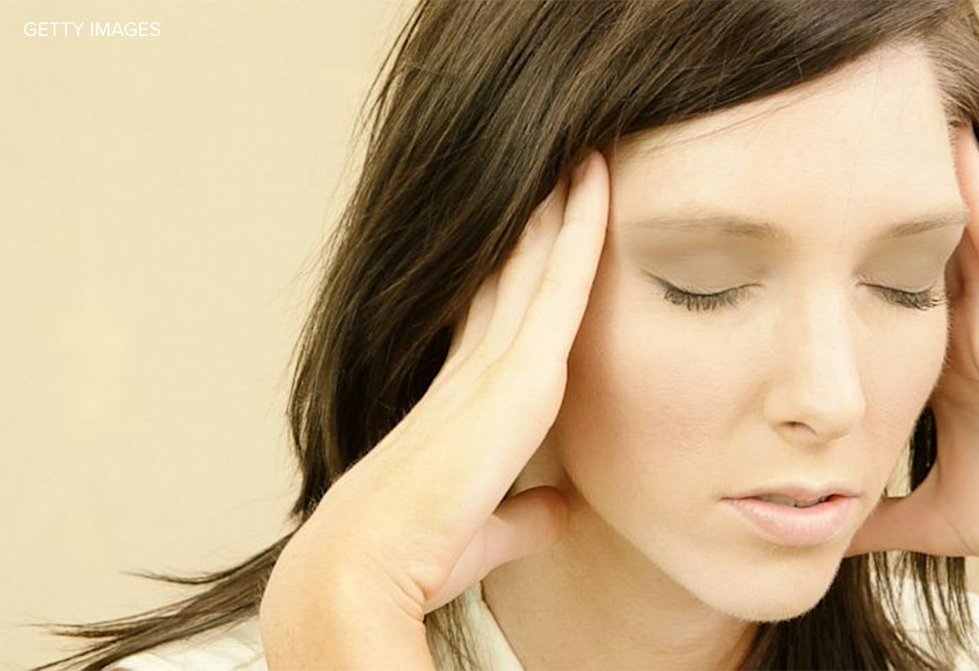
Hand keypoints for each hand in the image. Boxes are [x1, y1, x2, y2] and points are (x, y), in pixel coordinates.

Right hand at [268, 150, 607, 619]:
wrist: (367, 562)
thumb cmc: (418, 549)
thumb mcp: (490, 526)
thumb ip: (528, 511)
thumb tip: (564, 510)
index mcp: (465, 394)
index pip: (503, 309)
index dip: (526, 262)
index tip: (548, 223)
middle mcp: (477, 364)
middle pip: (518, 268)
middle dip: (544, 216)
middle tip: (570, 159)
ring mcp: (494, 360)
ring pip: (538, 258)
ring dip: (564, 202)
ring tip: (590, 146)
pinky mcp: (515, 372)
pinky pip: (561, 282)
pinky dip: (581, 228)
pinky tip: (597, 180)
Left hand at [846, 127, 978, 567]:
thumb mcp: (932, 514)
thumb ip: (879, 517)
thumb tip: (825, 536)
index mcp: (940, 372)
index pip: (881, 313)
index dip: (840, 279)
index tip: (789, 253)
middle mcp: (963, 336)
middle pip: (905, 263)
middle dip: (867, 220)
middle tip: (819, 170)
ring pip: (948, 239)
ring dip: (916, 190)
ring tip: (873, 133)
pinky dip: (975, 198)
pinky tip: (950, 150)